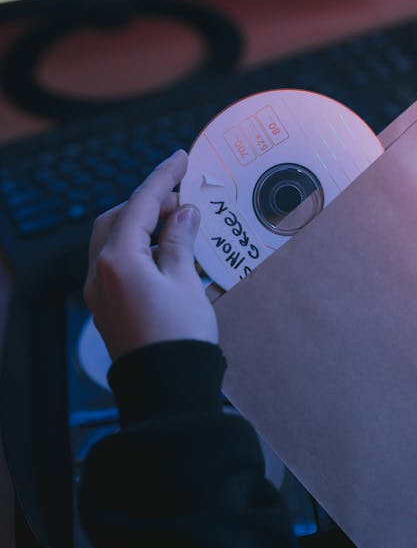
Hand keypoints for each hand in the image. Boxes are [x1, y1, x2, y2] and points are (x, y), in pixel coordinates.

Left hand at [84, 150, 217, 360]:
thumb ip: (180, 241)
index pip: (139, 205)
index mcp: (118, 260)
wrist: (167, 388)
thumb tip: (184, 213)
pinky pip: (117, 263)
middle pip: (117, 219)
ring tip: (178, 224)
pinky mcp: (108, 308)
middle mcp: (100, 273)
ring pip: (113, 241)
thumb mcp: (185, 280)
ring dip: (142, 225)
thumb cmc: (179, 336)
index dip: (162, 178)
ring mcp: (101, 292)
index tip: (180, 159)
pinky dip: (138, 248)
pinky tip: (166, 252)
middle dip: (147, 203)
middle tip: (182, 198)